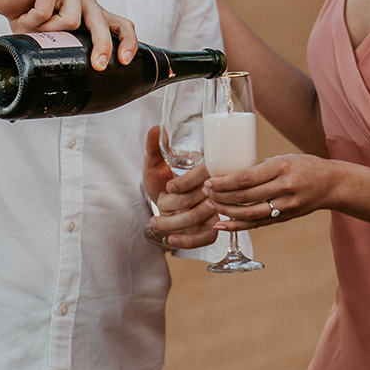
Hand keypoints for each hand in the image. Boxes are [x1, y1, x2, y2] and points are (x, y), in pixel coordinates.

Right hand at [0, 0, 137, 69]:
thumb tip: (77, 76)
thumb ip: (66, 47)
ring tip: (34, 26)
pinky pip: (46, 11)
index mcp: (91, 11)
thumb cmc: (28, 15)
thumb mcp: (51, 37)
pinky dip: (32, 20)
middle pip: (100, 22)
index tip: (124, 61)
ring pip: (71, 20)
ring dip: (48, 31)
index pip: (120, 24)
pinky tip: (25, 14)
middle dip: (101, 45)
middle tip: (98, 64)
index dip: (127, 41)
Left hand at [143, 125, 218, 248]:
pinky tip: (170, 239)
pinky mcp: (211, 228)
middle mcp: (215, 189)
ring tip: (155, 222)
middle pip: (198, 201)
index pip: (204, 175)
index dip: (185, 183)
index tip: (168, 186)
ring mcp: (215, 210)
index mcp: (206, 168)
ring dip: (173, 223)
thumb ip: (154, 146)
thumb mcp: (154, 161)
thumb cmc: (160, 176)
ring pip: (199, 220)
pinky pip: (206, 238)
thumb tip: (156, 128)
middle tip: (157, 202)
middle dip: (173, 204)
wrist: (159, 196)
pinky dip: (187, 241)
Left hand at [203, 152, 339, 229]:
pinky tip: (222, 224)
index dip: (224, 182)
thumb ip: (259, 167)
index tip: (209, 181)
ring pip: (249, 213)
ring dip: (226, 212)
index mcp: (281, 167)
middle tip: (205, 193)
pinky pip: (258, 223)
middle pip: (245, 196)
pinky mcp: (285, 217)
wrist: (331, 184)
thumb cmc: (304, 166)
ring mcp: (286, 205)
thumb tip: (229, 173)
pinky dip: (238, 225)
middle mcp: (284, 187)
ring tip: (211, 206)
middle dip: (221, 196)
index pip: (246, 177)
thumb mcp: (282, 159)